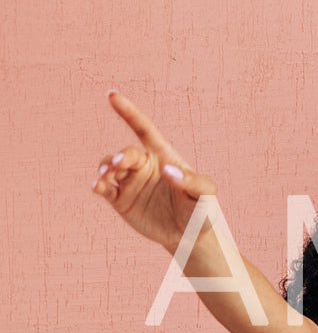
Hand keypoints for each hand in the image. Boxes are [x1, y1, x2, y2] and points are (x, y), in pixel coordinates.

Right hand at [92, 92, 217, 250]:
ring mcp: (130, 182)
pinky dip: (98, 185)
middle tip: (120, 165)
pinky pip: (104, 188)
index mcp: (164, 157)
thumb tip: (168, 170)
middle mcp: (144, 166)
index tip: (112, 95)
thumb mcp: (204, 195)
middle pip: (126, 153)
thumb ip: (191, 181)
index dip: (129, 112)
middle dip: (121, 156)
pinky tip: (98, 187)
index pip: (144, 129)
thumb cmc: (201, 211)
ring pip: (109, 167)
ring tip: (107, 178)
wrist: (190, 237)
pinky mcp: (120, 200)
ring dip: (105, 168)